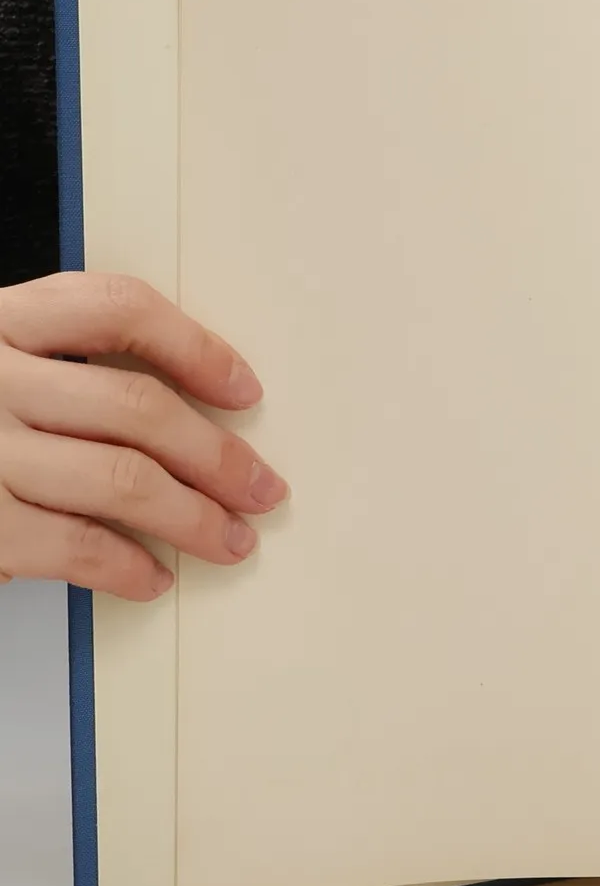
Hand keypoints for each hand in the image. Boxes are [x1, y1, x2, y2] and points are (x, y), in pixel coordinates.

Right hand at [0, 273, 286, 601]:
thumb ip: (51, 364)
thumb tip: (182, 401)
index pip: (116, 309)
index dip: (195, 348)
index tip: (244, 389)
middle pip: (136, 406)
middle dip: (217, 455)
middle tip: (261, 488)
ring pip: (121, 479)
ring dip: (193, 517)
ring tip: (228, 539)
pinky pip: (73, 544)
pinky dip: (125, 566)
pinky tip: (150, 576)